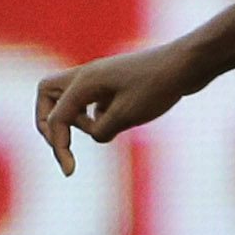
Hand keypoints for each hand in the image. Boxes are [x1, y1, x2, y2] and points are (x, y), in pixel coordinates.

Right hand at [35, 42, 202, 173]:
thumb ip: (102, 130)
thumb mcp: (127, 115)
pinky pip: (92, 100)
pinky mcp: (116, 83)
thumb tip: (96, 134)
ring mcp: (101, 77)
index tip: (70, 171)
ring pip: (69, 96)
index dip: (59, 147)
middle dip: (48, 121)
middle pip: (47, 94)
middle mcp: (88, 75)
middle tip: (61, 144)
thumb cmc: (159, 86)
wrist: (188, 64)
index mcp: (85, 82)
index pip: (57, 118)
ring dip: (74, 118)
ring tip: (103, 129)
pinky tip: (117, 122)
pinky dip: (95, 115)